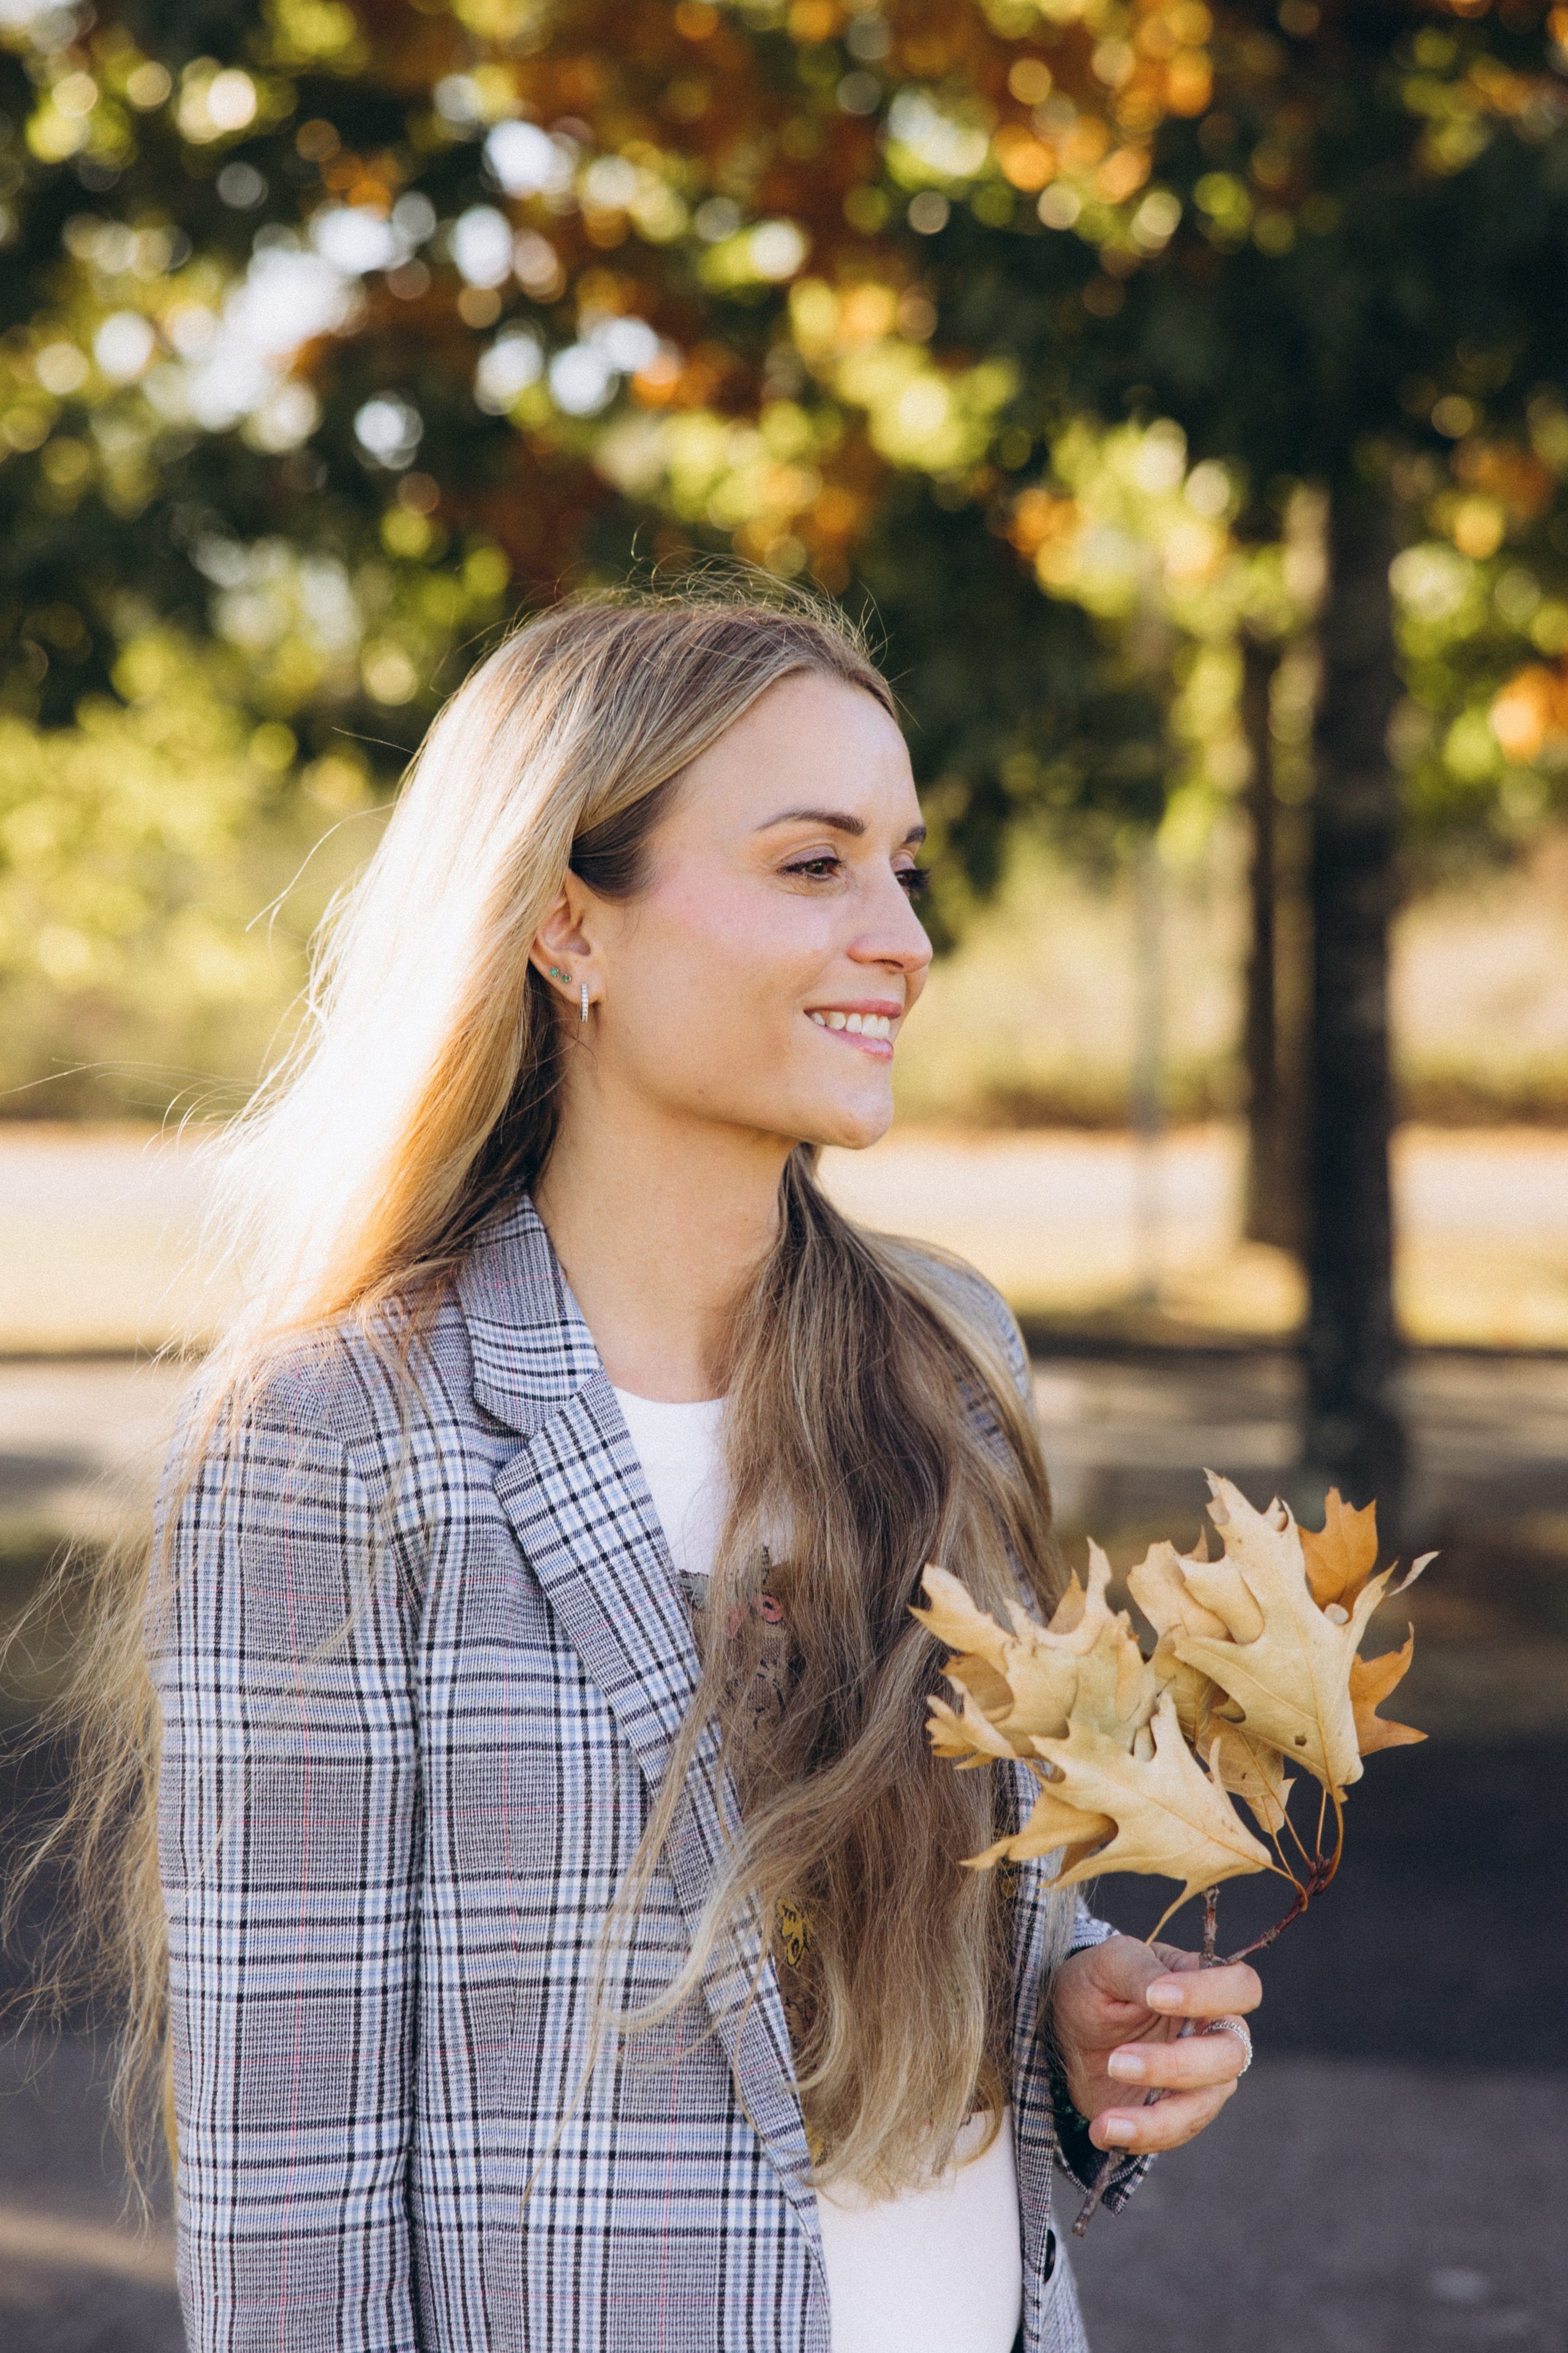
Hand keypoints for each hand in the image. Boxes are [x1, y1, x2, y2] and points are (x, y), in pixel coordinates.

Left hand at [1049, 1933, 1261, 2156]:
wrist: (1070, 2032)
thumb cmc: (1097, 1985)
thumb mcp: (1108, 1964)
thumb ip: (1138, 1970)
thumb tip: (1160, 1989)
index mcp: (1203, 1984)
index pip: (1241, 1987)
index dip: (1209, 1994)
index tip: (1155, 1998)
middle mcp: (1215, 2034)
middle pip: (1230, 2055)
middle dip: (1176, 2064)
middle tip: (1117, 2061)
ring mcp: (1203, 2079)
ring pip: (1204, 2104)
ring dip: (1156, 2116)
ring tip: (1107, 2119)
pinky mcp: (1180, 2114)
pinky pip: (1175, 2133)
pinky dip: (1140, 2137)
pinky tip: (1104, 2129)